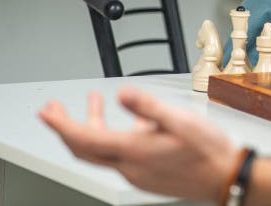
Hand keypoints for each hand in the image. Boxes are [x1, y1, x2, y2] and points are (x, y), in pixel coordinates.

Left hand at [39, 87, 238, 201]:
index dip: (61, 125)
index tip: (46, 113)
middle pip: (84, 149)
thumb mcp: (180, 119)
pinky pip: (119, 156)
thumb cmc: (207, 150)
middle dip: (66, 127)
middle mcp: (130, 166)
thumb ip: (147, 106)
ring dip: (91, 127)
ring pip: (102, 151)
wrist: (225, 177)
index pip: (85, 138)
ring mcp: (136, 173)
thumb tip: (122, 94)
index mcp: (134, 151)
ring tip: (93, 102)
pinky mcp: (146, 174)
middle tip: (54, 110)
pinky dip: (113, 136)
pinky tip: (132, 121)